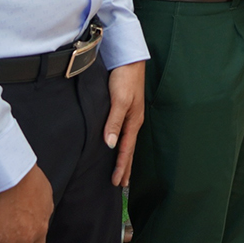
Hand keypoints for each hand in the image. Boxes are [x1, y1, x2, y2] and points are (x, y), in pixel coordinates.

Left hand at [103, 62, 144, 187]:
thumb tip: (110, 145)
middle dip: (126, 167)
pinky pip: (124, 132)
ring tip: (122, 170)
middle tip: (121, 184)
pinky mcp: (126, 108)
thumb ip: (114, 122)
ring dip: (124, 157)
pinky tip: (118, 145)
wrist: (129, 59)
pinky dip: (122, 144)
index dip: (121, 166)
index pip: (126, 150)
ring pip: (127, 142)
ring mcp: (131, 115)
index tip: (117, 183)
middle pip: (129, 149)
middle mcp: (133, 121)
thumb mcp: (119, 101)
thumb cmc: (124, 78)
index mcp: (133, 121)